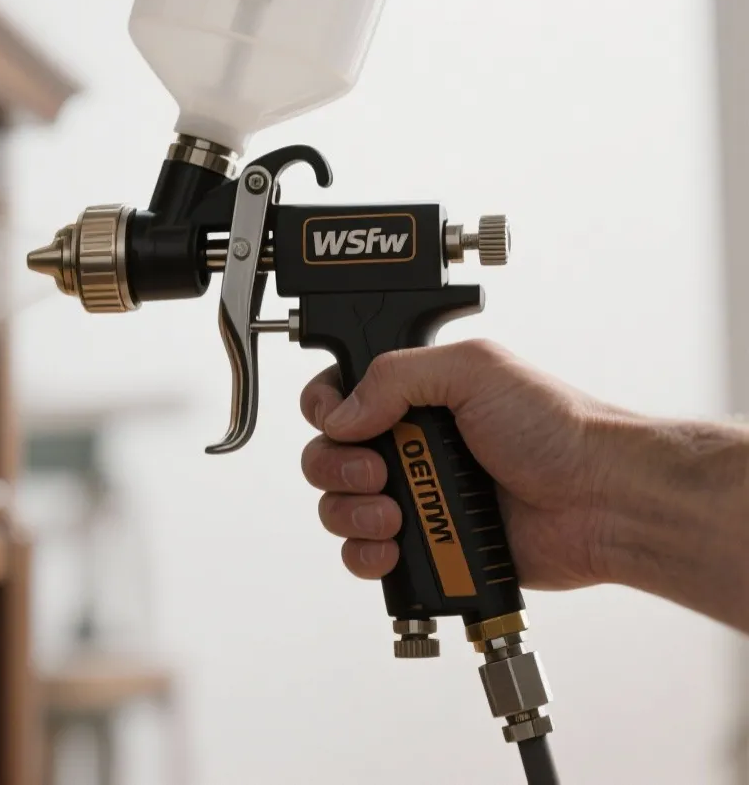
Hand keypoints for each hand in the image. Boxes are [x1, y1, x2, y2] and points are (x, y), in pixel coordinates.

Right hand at [297, 340, 618, 590]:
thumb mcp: (475, 369)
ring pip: (338, 509)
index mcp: (415, 398)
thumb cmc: (558, 430)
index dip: (326, 410)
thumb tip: (342, 415)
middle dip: (336, 466)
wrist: (601, 501)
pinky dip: (366, 555)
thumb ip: (395, 375)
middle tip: (378, 472)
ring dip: (351, 513)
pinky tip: (393, 548)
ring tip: (393, 514)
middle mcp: (407, 448)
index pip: (336, 397)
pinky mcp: (427, 548)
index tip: (345, 421)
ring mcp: (415, 499)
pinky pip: (365, 557)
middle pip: (325, 457)